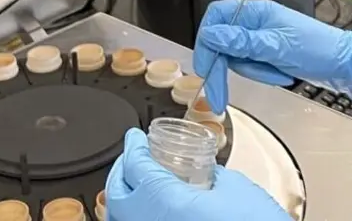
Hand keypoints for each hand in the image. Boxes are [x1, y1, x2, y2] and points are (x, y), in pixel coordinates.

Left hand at [105, 128, 290, 220]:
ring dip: (126, 199)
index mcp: (165, 203)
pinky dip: (140, 217)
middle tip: (134, 157)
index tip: (134, 138)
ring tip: (142, 182)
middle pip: (116, 196)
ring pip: (122, 218)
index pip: (134, 168)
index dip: (132, 148)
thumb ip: (211, 177)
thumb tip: (204, 176)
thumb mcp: (235, 189)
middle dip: (120, 173)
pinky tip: (156, 209)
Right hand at [193, 0, 351, 112]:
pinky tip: (282, 75)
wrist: (345, 65)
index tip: (205, 67)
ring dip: (254, 72)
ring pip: (237, 58)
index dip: (206, 42)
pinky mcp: (270, 54)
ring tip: (278, 73)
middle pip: (223, 43)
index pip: (217, 18)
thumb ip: (241, 42)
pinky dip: (264, 75)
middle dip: (224, 68)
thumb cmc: (319, 49)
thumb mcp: (277, 47)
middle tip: (218, 95)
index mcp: (257, 13)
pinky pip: (253, 66)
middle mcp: (257, 23)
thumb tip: (212, 35)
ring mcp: (263, 39)